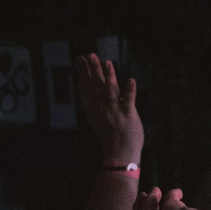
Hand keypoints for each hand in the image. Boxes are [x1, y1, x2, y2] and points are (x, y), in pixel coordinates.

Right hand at [79, 54, 141, 168]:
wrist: (119, 154)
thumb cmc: (110, 137)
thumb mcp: (97, 119)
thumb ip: (93, 104)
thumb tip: (85, 91)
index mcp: (93, 109)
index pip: (86, 87)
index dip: (83, 72)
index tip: (80, 59)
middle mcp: (102, 108)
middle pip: (96, 86)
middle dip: (92, 70)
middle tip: (89, 55)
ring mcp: (114, 111)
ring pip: (110, 90)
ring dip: (108, 76)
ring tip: (106, 62)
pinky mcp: (128, 115)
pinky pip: (128, 101)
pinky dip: (129, 91)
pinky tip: (130, 80)